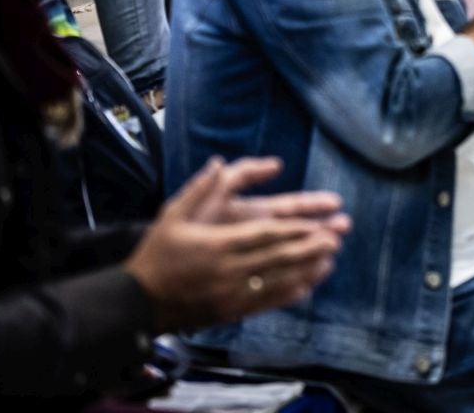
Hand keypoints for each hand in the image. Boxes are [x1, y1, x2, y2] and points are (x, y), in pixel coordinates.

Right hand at [124, 157, 348, 332]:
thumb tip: (219, 162)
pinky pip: (265, 302)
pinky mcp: (230, 312)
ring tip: (331, 259)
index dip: (297, 231)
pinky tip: (308, 286)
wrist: (136, 302)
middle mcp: (228, 269)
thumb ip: (198, 189)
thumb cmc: (156, 254)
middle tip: (337, 238)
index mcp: (218, 243)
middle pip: (278, 257)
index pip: (266, 235)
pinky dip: (289, 294)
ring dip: (307, 269)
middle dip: (310, 247)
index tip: (321, 224)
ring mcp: (230, 293)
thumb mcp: (172, 215)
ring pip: (277, 280)